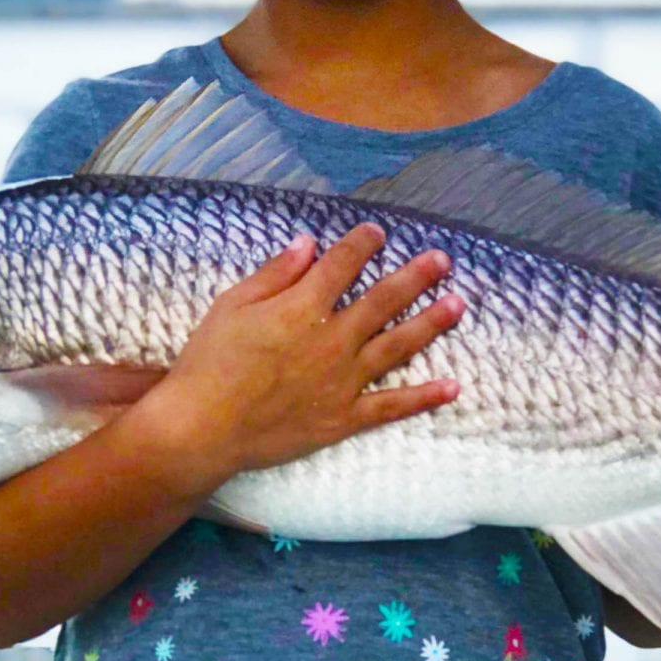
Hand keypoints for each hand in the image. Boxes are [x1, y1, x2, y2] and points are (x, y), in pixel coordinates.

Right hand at [126, 222, 463, 494]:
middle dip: (415, 276)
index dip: (362, 244)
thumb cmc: (208, 364)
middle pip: (383, 300)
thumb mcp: (231, 306)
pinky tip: (452, 387)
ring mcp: (343, 381)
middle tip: (442, 260)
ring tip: (458, 304)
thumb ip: (274, 274)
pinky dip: (424, 397)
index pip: (341, 265)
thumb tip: (307, 243)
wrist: (202, 428)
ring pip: (398, 345)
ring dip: (431, 323)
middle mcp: (332, 339)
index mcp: (302, 307)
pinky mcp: (344, 418)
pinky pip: (391, 406)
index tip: (378, 232)